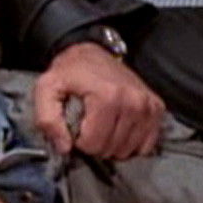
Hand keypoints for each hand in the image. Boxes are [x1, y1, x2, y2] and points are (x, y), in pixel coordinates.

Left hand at [34, 42, 164, 158]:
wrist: (91, 52)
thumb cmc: (69, 73)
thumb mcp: (47, 89)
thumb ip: (47, 120)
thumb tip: (65, 148)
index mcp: (107, 96)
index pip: (94, 144)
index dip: (79, 141)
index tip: (77, 126)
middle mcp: (133, 101)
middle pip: (112, 149)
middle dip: (96, 143)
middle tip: (89, 125)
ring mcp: (148, 105)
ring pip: (128, 149)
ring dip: (113, 144)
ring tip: (103, 125)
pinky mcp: (156, 107)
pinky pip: (147, 144)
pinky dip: (132, 142)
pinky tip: (120, 129)